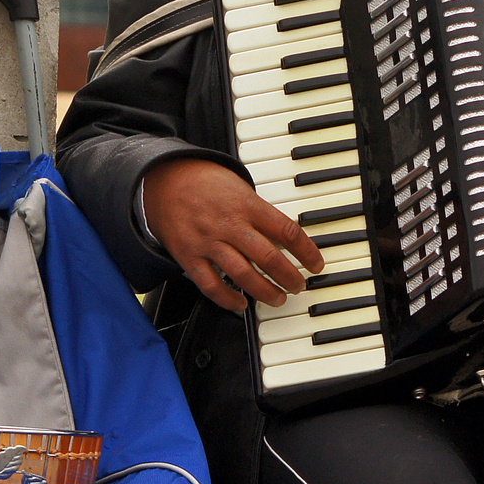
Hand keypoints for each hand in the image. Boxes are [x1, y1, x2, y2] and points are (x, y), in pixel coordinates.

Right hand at [142, 157, 325, 312]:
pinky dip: (227, 299)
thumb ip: (260, 213)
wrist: (166, 179)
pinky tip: (241, 304)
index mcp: (248, 205)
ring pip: (243, 275)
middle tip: (298, 286)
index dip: (307, 251)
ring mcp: (208, 241)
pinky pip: (210, 284)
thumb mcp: (241, 188)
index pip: (287, 231)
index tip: (317, 264)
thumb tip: (287, 238)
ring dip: (264, 291)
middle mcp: (230, 224)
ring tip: (277, 299)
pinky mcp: (189, 256)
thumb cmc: (208, 183)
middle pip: (268, 257)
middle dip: (289, 277)